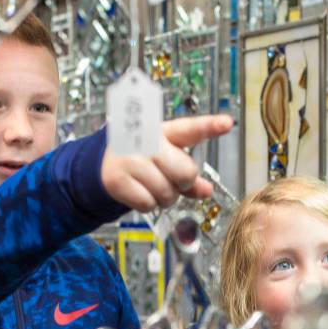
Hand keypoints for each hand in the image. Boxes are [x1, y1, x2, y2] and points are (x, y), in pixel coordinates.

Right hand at [101, 114, 233, 210]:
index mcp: (162, 131)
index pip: (190, 129)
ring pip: (167, 193)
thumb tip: (207, 191)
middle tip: (172, 180)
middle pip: (186, 172)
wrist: (100, 165)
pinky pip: (148, 204)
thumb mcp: (165, 160)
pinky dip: (147, 205)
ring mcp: (130, 159)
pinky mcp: (117, 179)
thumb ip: (188, 174)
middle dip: (184, 183)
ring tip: (152, 186)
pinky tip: (139, 192)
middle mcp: (146, 142)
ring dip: (165, 198)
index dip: (209, 126)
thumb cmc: (140, 160)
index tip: (227, 123)